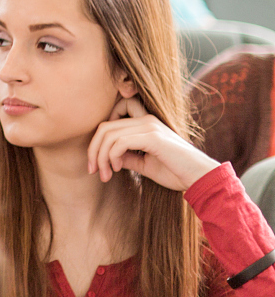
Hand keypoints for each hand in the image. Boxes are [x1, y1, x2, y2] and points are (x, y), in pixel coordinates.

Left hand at [87, 96, 218, 190]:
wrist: (202, 179)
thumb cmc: (177, 172)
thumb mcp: (145, 164)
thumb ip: (127, 156)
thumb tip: (107, 157)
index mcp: (145, 123)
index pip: (111, 117)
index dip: (99, 136)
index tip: (98, 159)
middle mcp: (146, 119)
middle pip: (104, 126)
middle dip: (93, 149)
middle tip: (93, 170)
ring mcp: (149, 126)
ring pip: (108, 134)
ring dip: (100, 156)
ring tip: (104, 174)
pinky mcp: (153, 137)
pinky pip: (119, 142)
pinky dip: (111, 156)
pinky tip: (117, 169)